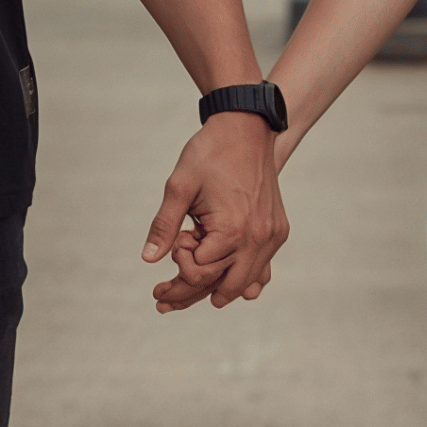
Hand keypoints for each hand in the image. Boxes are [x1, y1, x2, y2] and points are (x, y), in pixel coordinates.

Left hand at [143, 112, 289, 312]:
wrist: (246, 127)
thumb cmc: (210, 153)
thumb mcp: (179, 187)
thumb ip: (164, 226)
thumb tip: (148, 259)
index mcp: (233, 230)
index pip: (200, 272)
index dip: (180, 263)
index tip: (177, 241)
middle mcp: (258, 238)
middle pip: (224, 287)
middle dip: (191, 294)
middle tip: (163, 299)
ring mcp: (272, 235)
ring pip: (246, 281)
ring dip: (219, 288)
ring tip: (192, 298)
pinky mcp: (278, 229)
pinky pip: (262, 266)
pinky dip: (244, 276)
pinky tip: (232, 286)